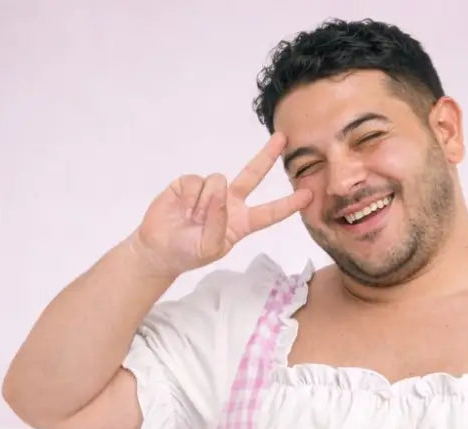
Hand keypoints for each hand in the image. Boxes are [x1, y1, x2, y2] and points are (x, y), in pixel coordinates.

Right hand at [128, 133, 312, 277]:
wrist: (159, 247)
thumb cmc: (189, 252)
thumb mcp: (211, 248)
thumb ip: (220, 223)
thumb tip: (220, 191)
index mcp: (241, 221)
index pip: (269, 213)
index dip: (288, 205)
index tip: (308, 195)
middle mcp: (229, 202)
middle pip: (252, 175)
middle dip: (267, 156)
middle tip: (282, 138)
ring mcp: (210, 190)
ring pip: (217, 181)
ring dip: (204, 203)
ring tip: (193, 218)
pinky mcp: (189, 183)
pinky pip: (195, 182)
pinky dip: (189, 198)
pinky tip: (183, 209)